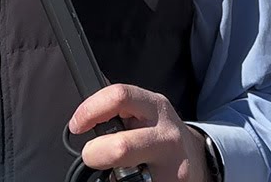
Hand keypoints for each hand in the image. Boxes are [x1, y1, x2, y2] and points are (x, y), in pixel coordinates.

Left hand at [69, 84, 210, 181]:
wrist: (194, 160)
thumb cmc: (158, 135)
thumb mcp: (145, 112)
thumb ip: (119, 106)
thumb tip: (86, 97)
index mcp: (155, 106)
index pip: (119, 96)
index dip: (89, 110)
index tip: (77, 124)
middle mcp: (167, 135)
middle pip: (120, 146)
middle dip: (96, 154)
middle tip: (93, 156)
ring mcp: (173, 166)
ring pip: (127, 176)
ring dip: (112, 175)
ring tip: (118, 172)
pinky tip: (135, 179)